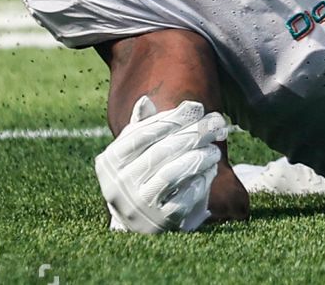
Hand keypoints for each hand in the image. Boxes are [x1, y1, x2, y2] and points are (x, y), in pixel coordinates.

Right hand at [95, 95, 227, 233]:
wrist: (140, 220)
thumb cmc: (140, 172)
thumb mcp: (135, 149)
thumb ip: (142, 126)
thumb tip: (145, 101)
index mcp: (109, 161)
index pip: (143, 133)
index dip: (172, 118)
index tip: (197, 107)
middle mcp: (119, 185)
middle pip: (161, 151)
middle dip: (192, 134)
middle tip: (216, 123)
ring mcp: (138, 206)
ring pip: (171, 173)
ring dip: (198, 156)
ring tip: (215, 148)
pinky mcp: (159, 223)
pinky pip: (183, 198)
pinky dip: (199, 181)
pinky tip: (209, 170)